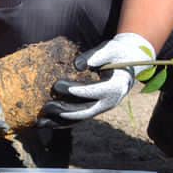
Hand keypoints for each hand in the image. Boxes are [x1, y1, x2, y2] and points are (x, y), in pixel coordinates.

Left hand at [38, 32, 155, 125]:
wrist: (131, 62)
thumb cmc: (118, 53)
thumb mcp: (110, 49)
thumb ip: (95, 55)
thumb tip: (76, 65)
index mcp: (115, 87)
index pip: (93, 91)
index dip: (75, 91)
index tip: (57, 85)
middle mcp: (109, 102)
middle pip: (85, 110)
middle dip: (64, 110)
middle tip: (46, 106)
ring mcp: (102, 107)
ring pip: (80, 118)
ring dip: (60, 122)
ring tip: (41, 122)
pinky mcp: (96, 109)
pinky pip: (79, 118)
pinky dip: (64, 122)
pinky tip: (49, 123)